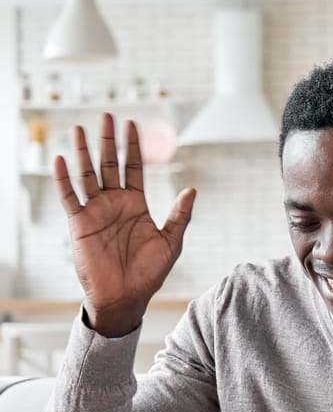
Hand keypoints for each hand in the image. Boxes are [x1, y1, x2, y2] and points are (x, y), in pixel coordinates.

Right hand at [54, 113, 195, 336]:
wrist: (126, 296)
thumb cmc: (149, 273)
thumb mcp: (171, 242)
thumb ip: (180, 215)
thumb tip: (192, 190)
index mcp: (136, 205)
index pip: (133, 168)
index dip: (132, 147)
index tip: (132, 125)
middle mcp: (114, 203)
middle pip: (108, 164)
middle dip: (107, 141)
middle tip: (106, 116)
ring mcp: (95, 211)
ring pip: (86, 175)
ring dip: (82, 152)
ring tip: (79, 128)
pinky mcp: (79, 223)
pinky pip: (69, 197)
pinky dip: (63, 178)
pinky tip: (61, 158)